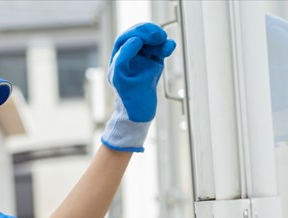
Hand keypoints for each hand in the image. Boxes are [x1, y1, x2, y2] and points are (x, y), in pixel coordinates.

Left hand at [101, 23, 175, 152]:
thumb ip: (123, 57)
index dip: (135, 34)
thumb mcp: (120, 78)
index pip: (125, 39)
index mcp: (118, 59)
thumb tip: (135, 39)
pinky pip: (160, 51)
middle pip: (139, 35)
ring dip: (159, 39)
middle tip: (158, 35)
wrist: (140, 114)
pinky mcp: (155, 64)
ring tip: (164, 41)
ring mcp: (143, 60)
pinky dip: (165, 47)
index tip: (143, 40)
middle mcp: (130, 57)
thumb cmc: (128, 99)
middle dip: (148, 32)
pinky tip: (169, 46)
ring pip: (151, 42)